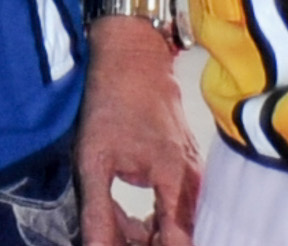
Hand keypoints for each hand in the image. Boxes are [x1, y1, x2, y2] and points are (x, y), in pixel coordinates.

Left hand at [76, 15, 202, 245]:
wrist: (133, 60)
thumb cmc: (113, 102)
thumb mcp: (94, 158)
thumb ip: (97, 210)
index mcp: (176, 181)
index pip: (176, 244)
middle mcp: (193, 184)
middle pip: (177, 240)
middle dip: (142, 243)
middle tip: (108, 237)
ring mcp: (193, 179)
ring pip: (176, 229)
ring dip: (144, 237)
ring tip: (111, 222)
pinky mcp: (186, 174)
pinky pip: (175, 213)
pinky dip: (151, 222)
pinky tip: (124, 214)